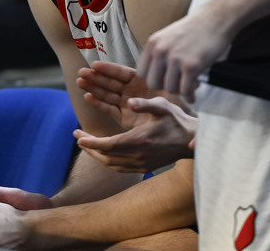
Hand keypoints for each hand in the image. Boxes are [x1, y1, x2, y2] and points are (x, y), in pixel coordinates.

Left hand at [74, 96, 196, 171]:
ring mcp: (142, 164)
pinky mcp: (145, 168)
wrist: (192, 142)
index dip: (91, 142)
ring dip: (96, 155)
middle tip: (77, 136)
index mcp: (140, 141)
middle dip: (89, 147)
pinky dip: (107, 161)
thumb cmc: (177, 121)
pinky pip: (120, 168)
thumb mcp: (163, 107)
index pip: (109, 145)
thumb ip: (146, 104)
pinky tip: (102, 152)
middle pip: (106, 156)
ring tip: (85, 144)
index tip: (78, 136)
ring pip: (112, 164)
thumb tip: (130, 101)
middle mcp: (139, 156)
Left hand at [136, 7, 232, 101]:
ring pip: (170, 89)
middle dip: (165, 88)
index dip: (153, 79)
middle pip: (153, 84)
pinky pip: (185, 91)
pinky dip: (190, 95)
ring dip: (180, 92)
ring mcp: (175, 59)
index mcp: (152, 44)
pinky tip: (194, 92)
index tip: (164, 80)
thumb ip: (158, 54)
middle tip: (177, 85)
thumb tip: (155, 76)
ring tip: (189, 86)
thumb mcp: (167, 37)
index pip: (141, 73)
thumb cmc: (194, 30)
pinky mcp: (191, 66)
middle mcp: (160, 51)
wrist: (215, 19)